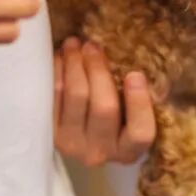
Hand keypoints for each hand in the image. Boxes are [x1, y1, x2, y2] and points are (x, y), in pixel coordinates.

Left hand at [53, 38, 157, 165]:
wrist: (80, 140)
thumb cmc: (117, 120)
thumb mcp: (135, 115)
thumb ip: (144, 97)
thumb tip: (145, 65)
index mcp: (129, 150)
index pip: (140, 133)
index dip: (139, 103)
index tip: (135, 74)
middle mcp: (101, 152)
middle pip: (104, 107)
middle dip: (98, 70)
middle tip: (94, 46)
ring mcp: (73, 145)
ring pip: (75, 96)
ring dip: (74, 64)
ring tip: (75, 44)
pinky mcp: (50, 133)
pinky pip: (53, 95)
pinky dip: (57, 71)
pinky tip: (61, 55)